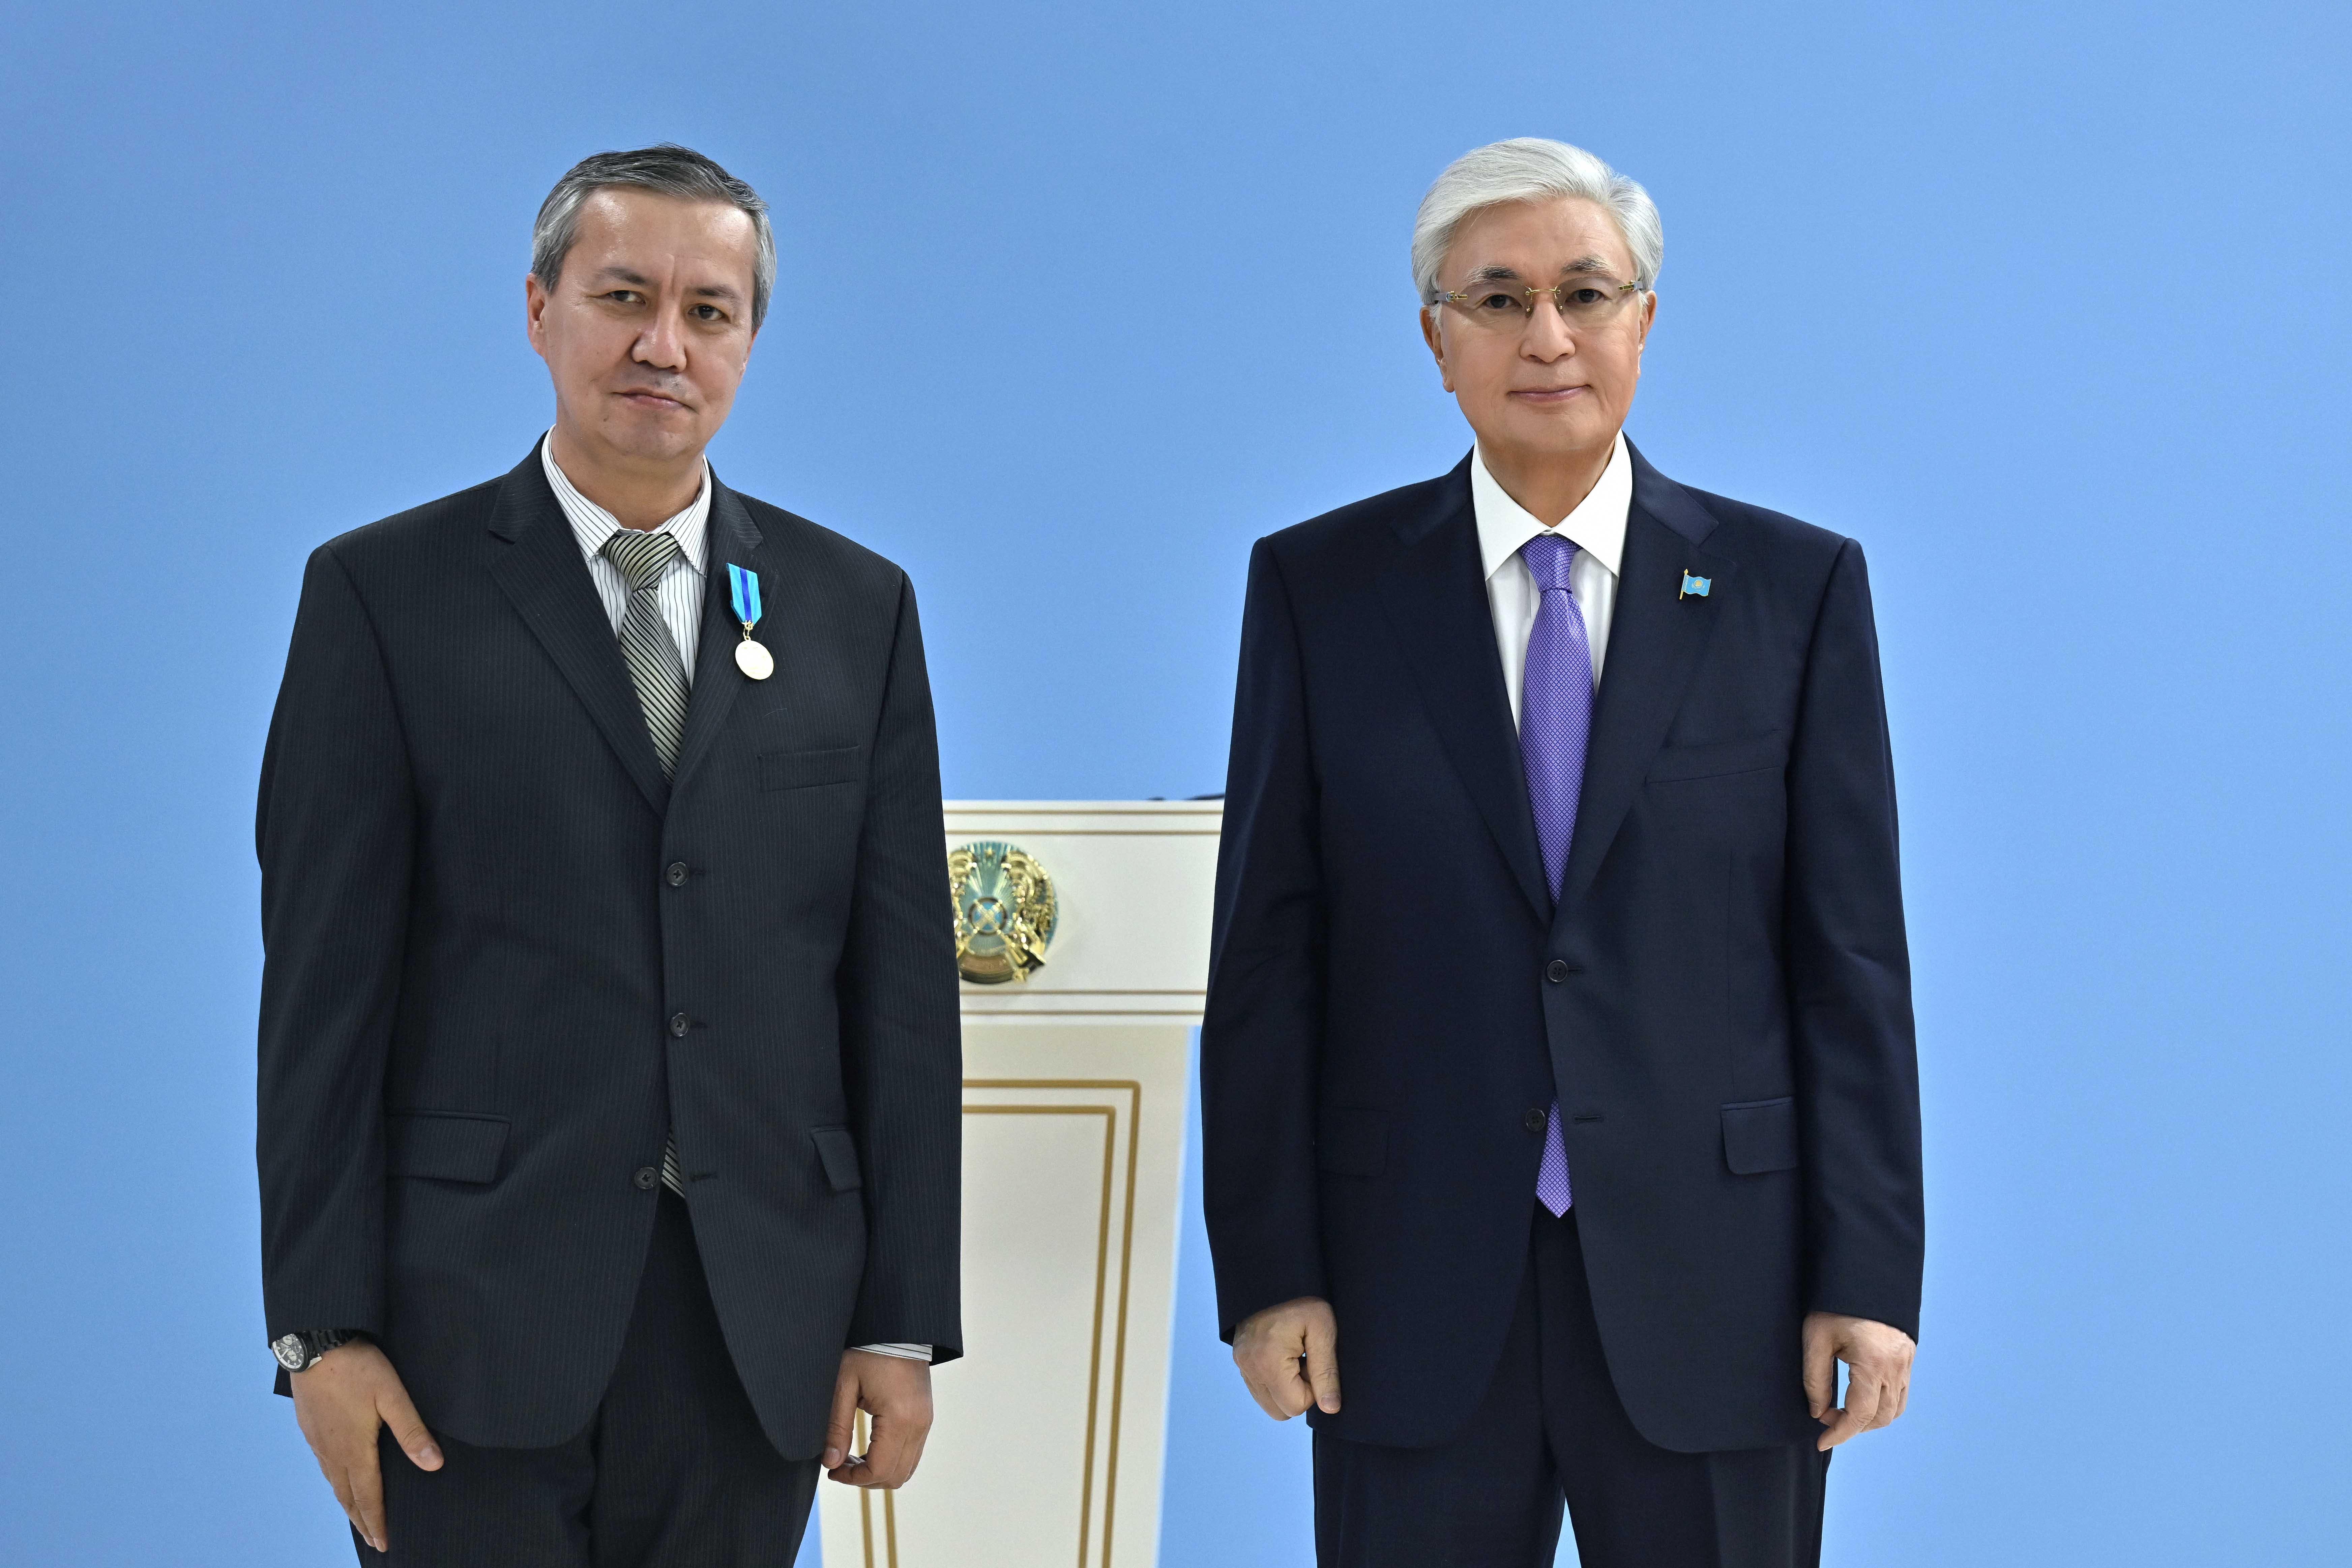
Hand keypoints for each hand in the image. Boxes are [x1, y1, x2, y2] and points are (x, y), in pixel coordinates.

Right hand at [288, 1340, 442, 1551]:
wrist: (314, 1343)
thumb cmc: (357, 1367)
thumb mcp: (392, 1395)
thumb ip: (412, 1430)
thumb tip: (433, 1464)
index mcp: (354, 1449)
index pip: (368, 1495)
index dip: (377, 1521)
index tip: (383, 1542)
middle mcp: (332, 1452)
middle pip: (348, 1496)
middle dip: (362, 1520)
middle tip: (373, 1540)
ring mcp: (318, 1441)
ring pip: (333, 1482)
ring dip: (347, 1503)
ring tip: (358, 1517)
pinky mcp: (310, 1427)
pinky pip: (323, 1465)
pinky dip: (334, 1482)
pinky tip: (337, 1479)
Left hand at [822, 1349, 934, 1488]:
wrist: (898, 1328)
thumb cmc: (868, 1351)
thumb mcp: (844, 1385)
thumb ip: (837, 1427)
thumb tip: (831, 1463)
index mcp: (899, 1419)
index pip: (880, 1470)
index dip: (853, 1479)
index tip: (832, 1471)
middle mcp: (919, 1425)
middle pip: (895, 1477)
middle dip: (865, 1479)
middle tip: (840, 1465)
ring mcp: (926, 1422)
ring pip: (906, 1469)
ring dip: (879, 1471)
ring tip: (853, 1456)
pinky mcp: (925, 1418)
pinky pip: (912, 1454)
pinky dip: (891, 1460)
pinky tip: (870, 1447)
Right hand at [1232, 1296, 1340, 1419]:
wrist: (1272, 1274)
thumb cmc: (1302, 1298)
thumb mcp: (1322, 1329)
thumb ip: (1326, 1372)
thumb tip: (1331, 1409)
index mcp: (1267, 1361)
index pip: (1295, 1406)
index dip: (1313, 1390)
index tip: (1314, 1360)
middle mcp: (1249, 1367)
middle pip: (1280, 1411)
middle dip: (1299, 1393)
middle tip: (1307, 1360)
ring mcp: (1242, 1365)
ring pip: (1269, 1403)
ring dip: (1287, 1388)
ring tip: (1295, 1356)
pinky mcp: (1240, 1361)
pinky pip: (1260, 1389)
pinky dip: (1276, 1381)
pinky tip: (1284, 1355)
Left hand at [1802, 1311, 1914, 1450]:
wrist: (1863, 1275)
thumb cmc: (1835, 1304)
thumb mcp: (1816, 1339)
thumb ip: (1815, 1379)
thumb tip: (1818, 1412)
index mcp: (1874, 1364)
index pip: (1861, 1415)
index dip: (1840, 1433)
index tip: (1822, 1442)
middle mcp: (1896, 1367)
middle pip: (1880, 1417)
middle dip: (1853, 1427)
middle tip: (1826, 1418)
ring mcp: (1905, 1363)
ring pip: (1894, 1409)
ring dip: (1869, 1419)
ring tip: (1841, 1411)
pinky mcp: (1907, 1357)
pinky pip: (1901, 1394)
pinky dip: (1882, 1405)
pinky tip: (1861, 1398)